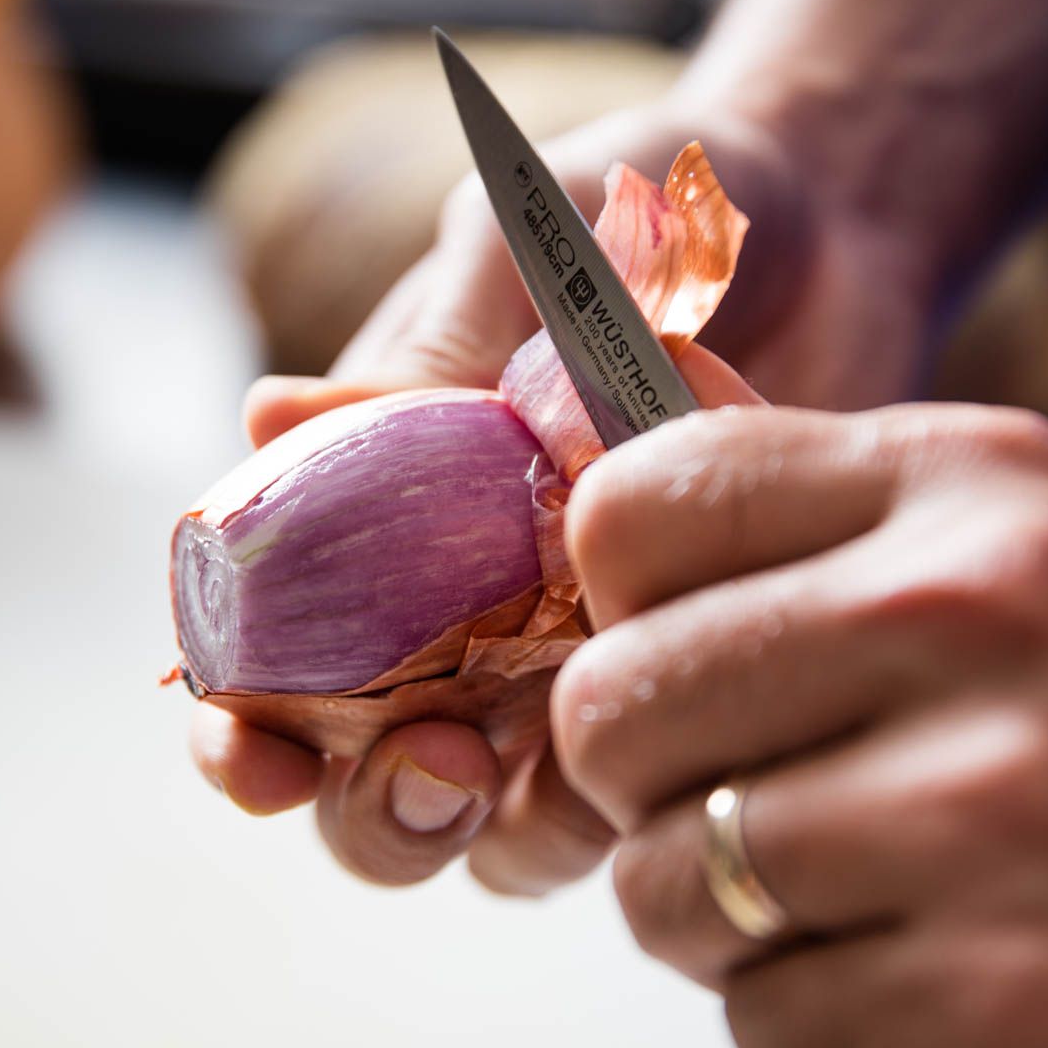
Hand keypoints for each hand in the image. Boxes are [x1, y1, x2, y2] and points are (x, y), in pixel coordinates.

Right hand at [192, 93, 936, 888]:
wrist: (810, 220)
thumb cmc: (631, 218)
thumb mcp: (509, 253)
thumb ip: (417, 348)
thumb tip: (268, 417)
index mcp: (374, 522)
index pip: (269, 662)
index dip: (236, 728)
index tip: (244, 744)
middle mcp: (459, 615)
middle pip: (368, 780)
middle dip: (365, 808)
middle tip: (422, 761)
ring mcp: (573, 657)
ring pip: (496, 824)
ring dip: (482, 828)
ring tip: (506, 764)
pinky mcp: (682, 672)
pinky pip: (636, 787)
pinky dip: (621, 787)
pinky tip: (647, 717)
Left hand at [551, 403, 1047, 1047]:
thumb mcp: (992, 521)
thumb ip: (802, 507)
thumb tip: (586, 498)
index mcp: (963, 481)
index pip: (633, 511)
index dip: (616, 594)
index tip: (674, 636)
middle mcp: (988, 621)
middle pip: (614, 706)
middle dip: (641, 770)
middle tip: (730, 780)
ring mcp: (1008, 819)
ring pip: (665, 883)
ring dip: (712, 902)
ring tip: (830, 876)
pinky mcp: (1014, 1008)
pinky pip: (762, 1019)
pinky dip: (802, 1007)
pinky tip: (907, 957)